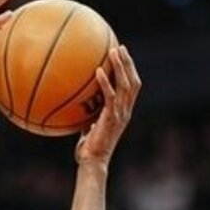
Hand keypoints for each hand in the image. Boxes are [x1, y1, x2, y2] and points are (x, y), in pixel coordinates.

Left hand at [76, 45, 141, 165]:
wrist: (93, 162)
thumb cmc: (89, 149)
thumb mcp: (88, 128)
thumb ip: (87, 117)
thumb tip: (75, 108)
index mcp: (123, 112)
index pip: (132, 87)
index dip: (130, 71)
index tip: (122, 56)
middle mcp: (125, 111)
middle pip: (134, 82)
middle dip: (129, 63)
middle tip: (120, 47)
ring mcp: (120, 114)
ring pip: (126, 85)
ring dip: (121, 66)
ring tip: (114, 51)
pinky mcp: (111, 118)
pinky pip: (109, 96)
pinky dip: (105, 81)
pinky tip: (97, 70)